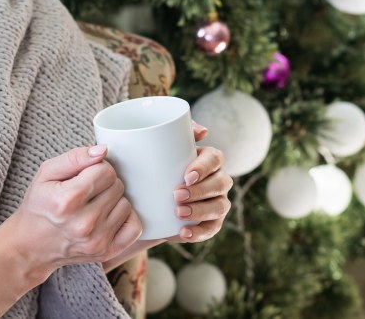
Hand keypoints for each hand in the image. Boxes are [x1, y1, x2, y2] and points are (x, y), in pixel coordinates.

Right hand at [4, 145, 142, 280]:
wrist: (31, 246)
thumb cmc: (40, 205)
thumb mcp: (46, 174)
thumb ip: (75, 157)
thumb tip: (103, 150)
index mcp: (67, 200)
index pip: (106, 171)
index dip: (96, 169)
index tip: (84, 176)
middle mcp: (84, 223)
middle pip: (117, 186)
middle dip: (105, 184)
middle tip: (87, 192)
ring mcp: (97, 241)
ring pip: (126, 205)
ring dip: (113, 202)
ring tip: (93, 206)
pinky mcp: (106, 252)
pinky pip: (134, 228)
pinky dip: (125, 219)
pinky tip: (108, 218)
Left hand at [165, 122, 231, 243]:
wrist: (144, 199)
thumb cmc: (154, 167)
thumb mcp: (157, 148)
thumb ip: (174, 132)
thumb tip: (203, 131)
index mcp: (208, 159)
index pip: (215, 159)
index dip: (204, 168)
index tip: (186, 176)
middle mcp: (217, 179)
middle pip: (220, 184)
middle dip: (200, 191)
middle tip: (176, 195)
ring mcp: (217, 202)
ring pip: (219, 206)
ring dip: (200, 211)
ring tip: (178, 213)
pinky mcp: (210, 222)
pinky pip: (212, 228)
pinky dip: (199, 232)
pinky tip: (184, 233)